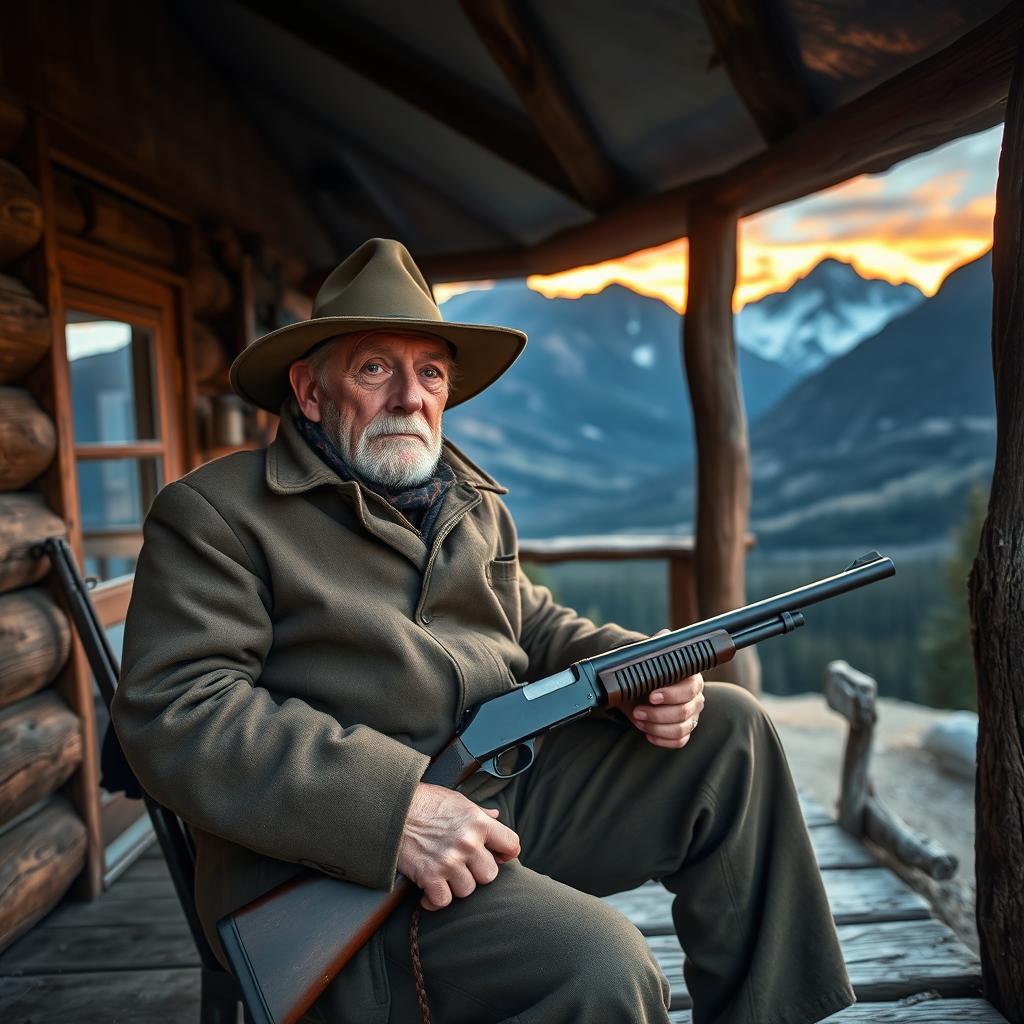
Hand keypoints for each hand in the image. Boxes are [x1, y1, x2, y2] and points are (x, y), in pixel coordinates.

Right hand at [398, 783, 520, 910]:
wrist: (392, 808)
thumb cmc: (425, 801)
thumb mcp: (457, 800)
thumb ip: (479, 813)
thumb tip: (496, 816)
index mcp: (478, 822)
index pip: (512, 845)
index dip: (505, 853)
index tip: (497, 856)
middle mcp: (468, 843)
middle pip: (490, 875)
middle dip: (477, 872)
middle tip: (463, 866)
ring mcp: (449, 861)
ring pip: (467, 890)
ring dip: (455, 886)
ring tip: (444, 875)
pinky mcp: (429, 876)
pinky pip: (443, 901)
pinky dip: (435, 899)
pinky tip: (430, 891)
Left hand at [624, 628, 705, 748]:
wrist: (638, 691)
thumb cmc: (647, 675)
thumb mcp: (648, 662)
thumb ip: (657, 649)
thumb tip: (665, 635)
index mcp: (691, 678)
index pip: (689, 689)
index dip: (670, 694)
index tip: (650, 695)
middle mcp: (695, 698)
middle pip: (685, 711)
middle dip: (657, 713)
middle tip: (637, 711)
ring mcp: (691, 716)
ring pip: (681, 728)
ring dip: (656, 727)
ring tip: (639, 721)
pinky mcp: (684, 730)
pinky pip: (680, 741)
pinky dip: (662, 739)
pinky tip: (648, 734)